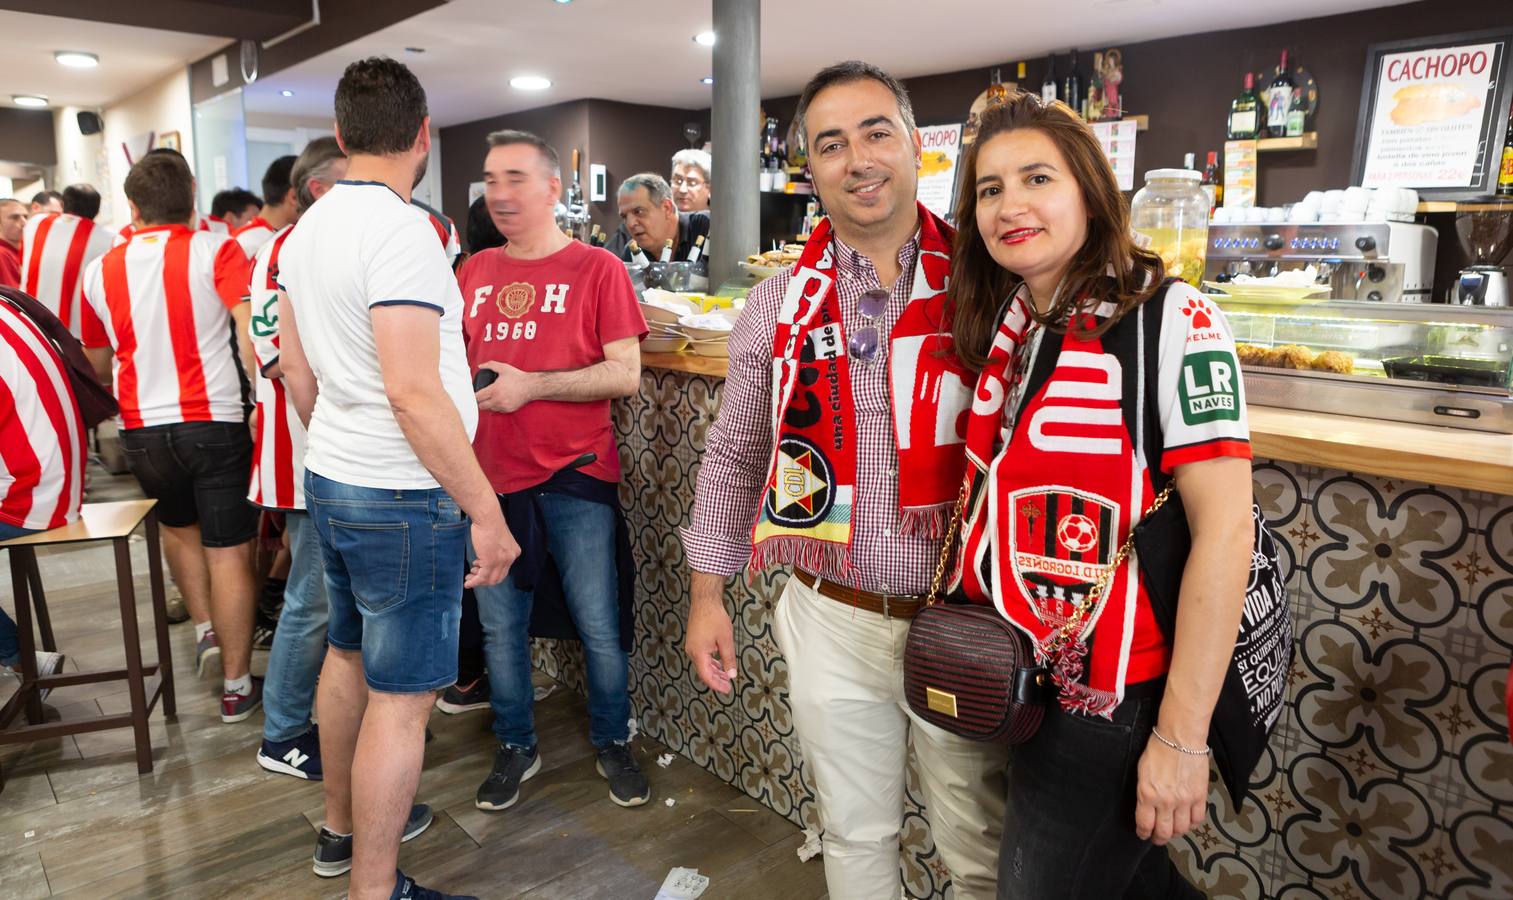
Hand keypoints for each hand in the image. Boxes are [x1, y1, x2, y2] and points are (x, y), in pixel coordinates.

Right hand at [466, 515, 519, 587]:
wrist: (487, 517)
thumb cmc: (489, 524)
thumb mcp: (499, 540)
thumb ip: (497, 551)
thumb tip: (485, 561)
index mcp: (514, 552)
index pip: (504, 570)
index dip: (491, 573)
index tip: (480, 570)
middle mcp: (511, 558)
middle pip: (498, 577)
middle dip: (485, 580)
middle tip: (473, 576)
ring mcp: (502, 561)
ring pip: (491, 579)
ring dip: (478, 581)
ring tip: (469, 576)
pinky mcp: (490, 561)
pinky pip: (482, 577)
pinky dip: (474, 582)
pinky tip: (468, 582)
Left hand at [475, 361, 537, 413]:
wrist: (531, 386)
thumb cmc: (517, 377)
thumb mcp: (503, 368)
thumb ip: (490, 365)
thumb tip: (480, 366)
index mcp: (494, 390)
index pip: (477, 397)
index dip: (473, 396)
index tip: (473, 393)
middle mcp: (497, 400)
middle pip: (481, 406)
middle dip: (479, 401)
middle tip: (479, 397)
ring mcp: (503, 406)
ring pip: (489, 409)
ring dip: (487, 405)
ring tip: (487, 399)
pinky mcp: (508, 410)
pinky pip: (497, 410)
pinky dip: (495, 407)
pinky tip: (497, 401)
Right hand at [685, 594, 737, 693]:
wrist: (704, 601)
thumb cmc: (714, 617)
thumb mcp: (725, 640)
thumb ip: (729, 659)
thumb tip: (732, 674)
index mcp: (698, 653)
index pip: (706, 676)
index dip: (717, 685)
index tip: (727, 690)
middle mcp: (692, 652)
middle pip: (704, 672)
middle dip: (716, 680)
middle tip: (728, 687)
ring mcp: (692, 647)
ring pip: (703, 665)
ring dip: (714, 672)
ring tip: (726, 678)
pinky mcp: (694, 642)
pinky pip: (702, 658)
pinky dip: (711, 664)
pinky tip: (720, 666)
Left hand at [1134, 728, 1210, 845]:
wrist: (1179, 738)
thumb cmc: (1158, 750)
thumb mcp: (1142, 773)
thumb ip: (1144, 794)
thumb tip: (1146, 808)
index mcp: (1147, 794)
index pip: (1145, 824)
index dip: (1143, 833)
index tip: (1143, 834)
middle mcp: (1166, 801)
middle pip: (1164, 832)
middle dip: (1159, 838)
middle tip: (1158, 837)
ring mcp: (1184, 800)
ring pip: (1182, 829)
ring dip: (1176, 832)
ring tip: (1173, 829)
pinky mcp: (1200, 796)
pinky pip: (1198, 819)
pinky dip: (1193, 823)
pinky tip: (1188, 820)